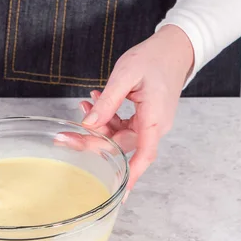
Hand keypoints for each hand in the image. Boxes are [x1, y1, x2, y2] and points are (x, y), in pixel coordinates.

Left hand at [77, 25, 193, 193]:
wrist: (174, 48)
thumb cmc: (154, 58)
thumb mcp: (126, 75)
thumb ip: (107, 102)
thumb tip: (88, 124)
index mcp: (154, 120)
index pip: (143, 155)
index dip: (131, 176)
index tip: (119, 193)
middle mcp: (155, 127)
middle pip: (120, 145)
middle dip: (92, 140)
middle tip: (66, 135)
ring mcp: (150, 123)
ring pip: (119, 136)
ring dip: (99, 124)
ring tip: (84, 103)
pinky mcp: (145, 118)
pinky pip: (123, 125)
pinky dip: (107, 117)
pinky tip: (96, 100)